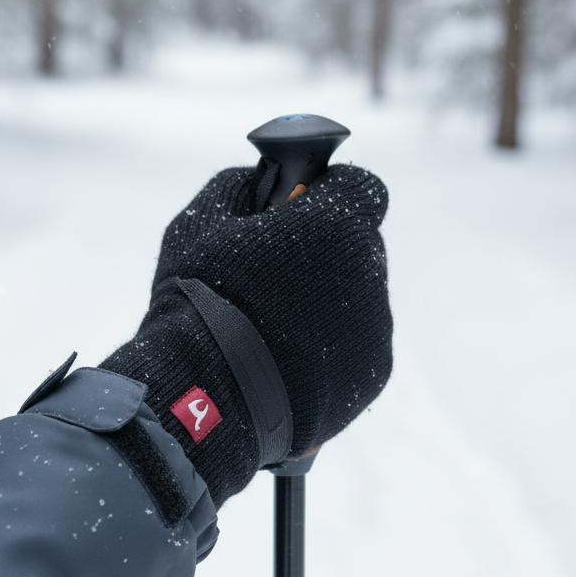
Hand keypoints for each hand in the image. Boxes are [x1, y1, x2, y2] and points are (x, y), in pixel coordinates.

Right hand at [101, 163, 392, 507]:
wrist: (207, 396)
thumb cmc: (199, 301)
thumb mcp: (201, 221)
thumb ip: (243, 187)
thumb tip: (262, 181)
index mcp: (335, 223)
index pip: (361, 187)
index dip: (330, 193)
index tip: (297, 210)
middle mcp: (369, 271)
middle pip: (358, 246)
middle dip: (323, 253)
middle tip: (271, 277)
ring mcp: (375, 328)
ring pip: (358, 301)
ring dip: (323, 306)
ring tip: (269, 333)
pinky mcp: (372, 377)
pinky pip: (355, 349)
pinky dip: (327, 353)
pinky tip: (282, 365)